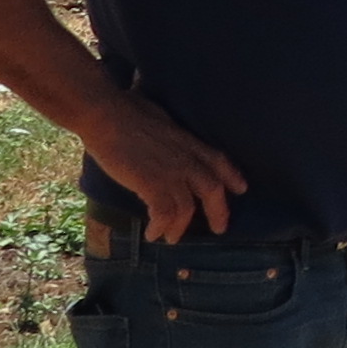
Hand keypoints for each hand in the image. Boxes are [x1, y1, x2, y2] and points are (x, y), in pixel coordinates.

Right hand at [78, 94, 248, 242]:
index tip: (241, 189)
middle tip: (219, 229)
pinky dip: (160, 227)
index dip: (232, 175)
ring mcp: (170, 172)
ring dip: (180, 227)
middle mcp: (185, 158)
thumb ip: (168, 133)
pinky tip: (152, 234)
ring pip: (187, 208)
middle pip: (212, 189)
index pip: (218, 159)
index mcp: (187, 140)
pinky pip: (164, 214)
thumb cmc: (125, 109)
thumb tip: (163, 135)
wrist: (105, 113)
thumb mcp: (159, 117)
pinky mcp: (152, 183)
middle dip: (218, 212)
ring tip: (171, 238)